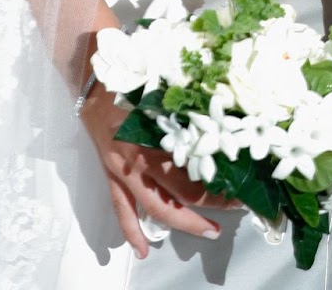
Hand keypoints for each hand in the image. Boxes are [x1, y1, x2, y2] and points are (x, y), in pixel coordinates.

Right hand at [81, 79, 236, 257]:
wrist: (93, 87)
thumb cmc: (131, 83)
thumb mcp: (163, 90)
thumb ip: (185, 107)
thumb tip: (218, 116)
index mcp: (155, 135)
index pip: (193, 165)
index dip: (216, 175)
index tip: (238, 180)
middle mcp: (140, 158)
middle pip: (180, 191)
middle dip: (209, 203)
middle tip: (233, 208)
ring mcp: (124, 172)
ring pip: (156, 207)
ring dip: (183, 222)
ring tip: (207, 232)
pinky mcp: (111, 177)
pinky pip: (121, 209)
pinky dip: (131, 231)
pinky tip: (142, 250)